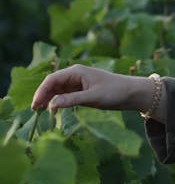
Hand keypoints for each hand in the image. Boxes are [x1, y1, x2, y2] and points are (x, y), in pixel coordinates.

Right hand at [32, 64, 155, 116]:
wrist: (131, 93)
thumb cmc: (114, 92)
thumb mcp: (93, 97)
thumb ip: (72, 100)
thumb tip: (52, 104)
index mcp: (76, 72)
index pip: (52, 79)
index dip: (41, 91)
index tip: (35, 105)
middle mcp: (75, 75)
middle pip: (52, 84)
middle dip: (42, 95)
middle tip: (35, 110)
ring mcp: (78, 82)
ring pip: (57, 89)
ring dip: (48, 98)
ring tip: (41, 111)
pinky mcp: (82, 90)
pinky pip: (65, 94)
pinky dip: (57, 100)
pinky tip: (53, 109)